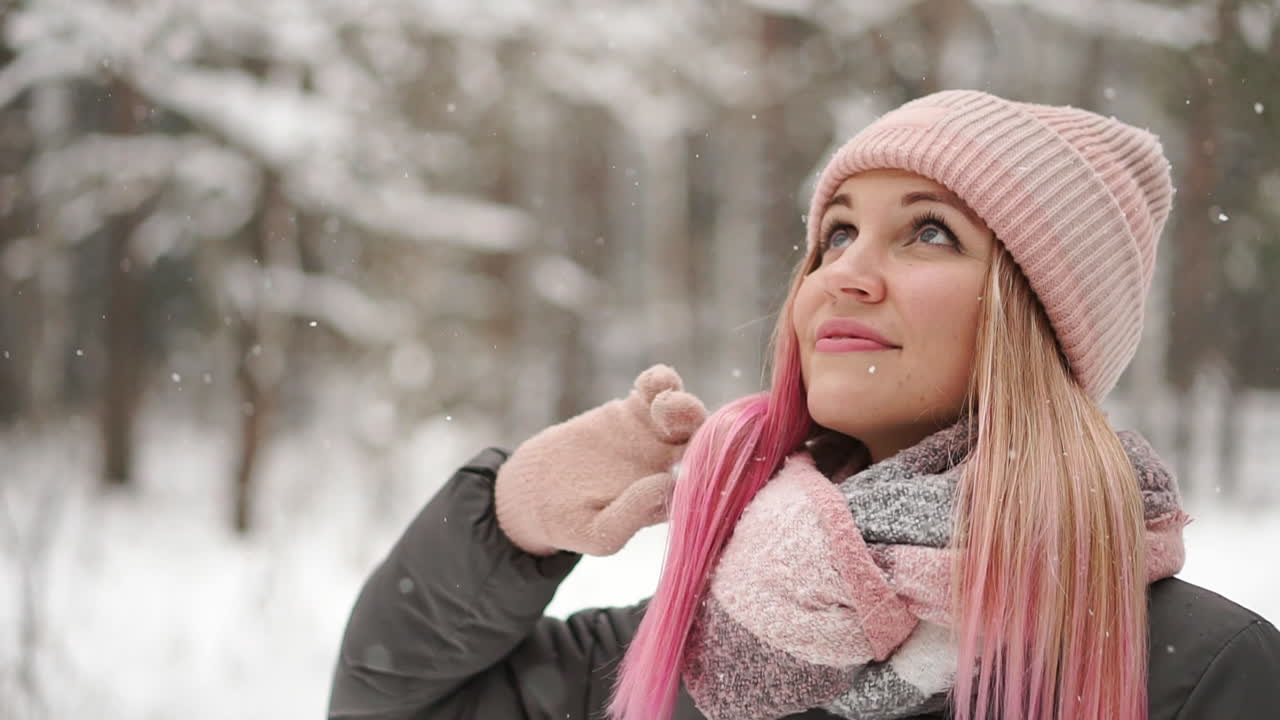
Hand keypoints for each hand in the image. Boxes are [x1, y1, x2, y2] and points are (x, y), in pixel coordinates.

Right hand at [494, 364, 706, 555]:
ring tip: (664, 404)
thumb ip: (630, 516)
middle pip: (704, 447)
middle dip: (706, 433)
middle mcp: (672, 467)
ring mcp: (656, 436)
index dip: (707, 474)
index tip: (694, 466)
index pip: (702, 488)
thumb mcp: (596, 533)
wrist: (537, 489)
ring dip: (685, 405)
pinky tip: (652, 382)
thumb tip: (666, 484)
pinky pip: (658, 390)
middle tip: (688, 431)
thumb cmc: (571, 521)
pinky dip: (661, 380)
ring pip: (686, 414)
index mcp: (671, 501)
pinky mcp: (636, 411)